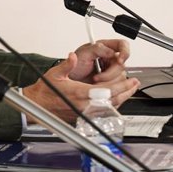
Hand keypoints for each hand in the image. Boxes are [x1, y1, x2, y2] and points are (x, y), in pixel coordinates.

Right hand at [24, 52, 139, 122]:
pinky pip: (104, 110)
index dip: (121, 85)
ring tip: (130, 90)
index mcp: (79, 94)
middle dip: (126, 91)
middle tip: (135, 83)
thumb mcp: (54, 74)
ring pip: (110, 107)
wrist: (37, 105)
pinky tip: (117, 98)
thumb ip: (66, 65)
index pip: (107, 90)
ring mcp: (85, 112)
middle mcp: (85, 105)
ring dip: (122, 98)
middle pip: (113, 100)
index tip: (129, 80)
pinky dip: (113, 104)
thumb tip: (72, 56)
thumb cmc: (44, 92)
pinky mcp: (84, 115)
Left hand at [71, 39, 129, 81]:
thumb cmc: (74, 66)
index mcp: (104, 47)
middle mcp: (110, 58)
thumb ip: (97, 49)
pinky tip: (98, 85)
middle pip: (122, 64)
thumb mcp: (83, 54)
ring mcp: (112, 70)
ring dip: (107, 81)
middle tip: (97, 76)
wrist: (70, 80)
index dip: (125, 52)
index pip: (122, 45)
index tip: (119, 60)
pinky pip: (118, 85)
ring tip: (95, 80)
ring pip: (121, 76)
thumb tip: (111, 51)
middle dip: (110, 73)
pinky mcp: (112, 81)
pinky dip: (108, 87)